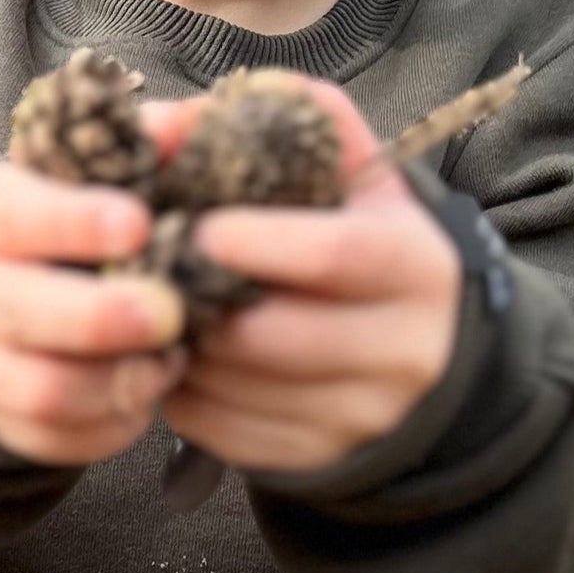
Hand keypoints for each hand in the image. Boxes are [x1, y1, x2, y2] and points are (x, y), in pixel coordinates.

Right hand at [0, 127, 187, 464]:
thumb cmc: (48, 231)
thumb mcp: (73, 181)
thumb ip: (134, 148)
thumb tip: (190, 122)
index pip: (9, 218)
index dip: (72, 222)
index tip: (139, 223)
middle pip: (19, 313)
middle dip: (101, 316)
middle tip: (171, 311)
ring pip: (42, 391)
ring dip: (118, 379)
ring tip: (171, 356)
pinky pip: (58, 440)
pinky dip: (113, 424)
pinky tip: (149, 391)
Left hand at [162, 80, 461, 473]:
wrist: (422, 342)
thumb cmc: (357, 232)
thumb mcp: (347, 168)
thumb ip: (275, 116)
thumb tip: (163, 120)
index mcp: (414, 263)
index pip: (332, 255)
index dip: (253, 241)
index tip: (195, 225)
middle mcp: (403, 349)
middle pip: (271, 335)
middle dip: (196, 301)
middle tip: (151, 270)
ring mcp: (362, 414)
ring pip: (238, 388)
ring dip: (181, 346)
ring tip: (158, 307)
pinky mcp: (318, 456)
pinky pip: (223, 431)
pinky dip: (183, 393)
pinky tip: (175, 355)